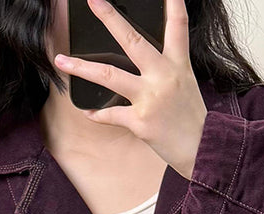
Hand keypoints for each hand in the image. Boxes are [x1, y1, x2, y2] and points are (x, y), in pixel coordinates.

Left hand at [53, 0, 207, 180]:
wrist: (203, 149)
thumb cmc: (192, 118)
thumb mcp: (185, 84)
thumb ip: (166, 68)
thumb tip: (143, 58)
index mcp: (177, 64)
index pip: (177, 26)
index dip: (173, 4)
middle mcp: (163, 76)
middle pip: (132, 40)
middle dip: (110, 18)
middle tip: (93, 1)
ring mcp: (150, 98)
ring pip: (108, 75)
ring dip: (81, 68)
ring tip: (61, 60)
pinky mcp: (140, 121)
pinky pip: (111, 114)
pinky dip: (97, 114)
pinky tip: (88, 111)